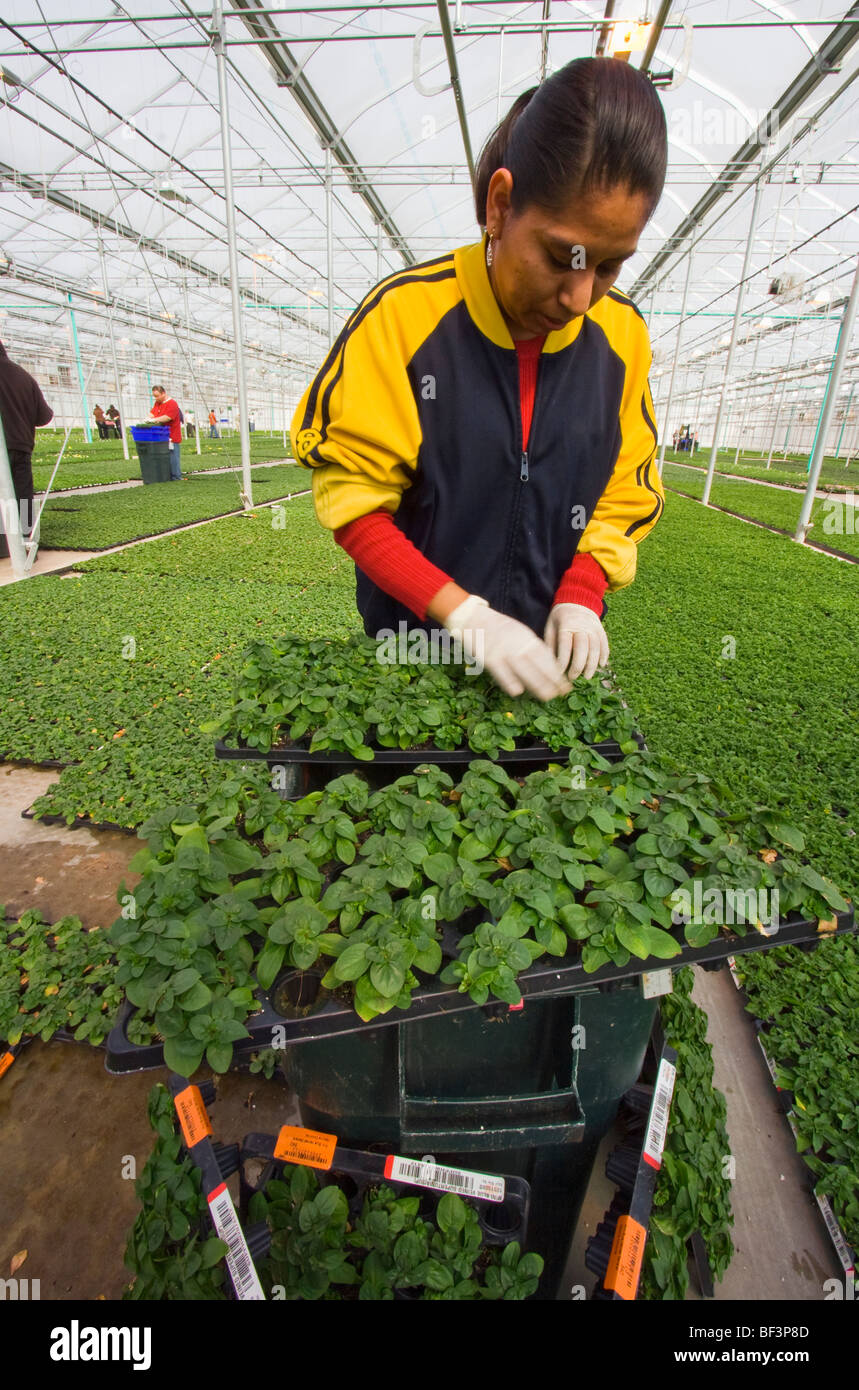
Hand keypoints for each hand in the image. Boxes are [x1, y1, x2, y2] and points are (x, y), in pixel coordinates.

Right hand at [443, 595, 571, 701]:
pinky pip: (506, 678)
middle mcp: (519, 646)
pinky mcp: (491, 661)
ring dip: (539, 688)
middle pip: (542, 668)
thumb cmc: (499, 628)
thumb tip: (549, 664)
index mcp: (527, 638)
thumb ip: (533, 646)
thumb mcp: (520, 632)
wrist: (473, 618)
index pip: (548, 658)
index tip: (566, 684)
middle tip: (562, 694)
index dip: (558, 673)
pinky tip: (519, 692)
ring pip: (528, 676)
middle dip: (554, 683)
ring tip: (547, 697)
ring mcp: (506, 654)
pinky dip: (514, 686)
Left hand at [544, 603, 608, 680]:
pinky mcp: (601, 630)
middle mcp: (582, 626)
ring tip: (587, 676)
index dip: (563, 660)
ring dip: (592, 664)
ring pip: (595, 647)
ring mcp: (594, 628)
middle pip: (582, 648)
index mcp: (566, 625)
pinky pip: (604, 644)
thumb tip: (550, 663)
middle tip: (573, 678)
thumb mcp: (550, 626)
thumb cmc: (560, 617)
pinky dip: (604, 655)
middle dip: (578, 665)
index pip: (565, 645)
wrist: (578, 600)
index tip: (559, 673)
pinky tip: (601, 666)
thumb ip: (550, 643)